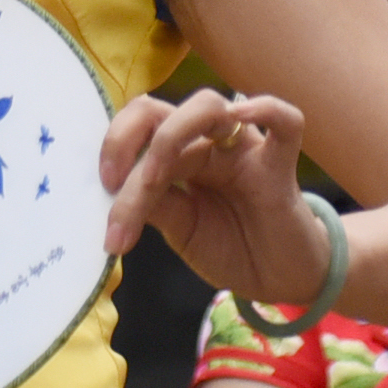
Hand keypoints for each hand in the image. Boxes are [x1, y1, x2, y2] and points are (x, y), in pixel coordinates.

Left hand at [97, 87, 318, 298]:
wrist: (278, 280)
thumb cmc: (230, 247)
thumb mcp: (179, 229)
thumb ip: (153, 205)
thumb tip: (111, 190)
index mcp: (178, 156)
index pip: (139, 128)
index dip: (114, 144)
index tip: (101, 185)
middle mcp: (208, 144)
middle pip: (162, 114)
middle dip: (127, 141)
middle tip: (111, 183)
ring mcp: (244, 151)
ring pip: (209, 107)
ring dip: (171, 136)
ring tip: (154, 180)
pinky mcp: (280, 169)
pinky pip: (285, 124)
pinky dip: (266, 109)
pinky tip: (240, 113)